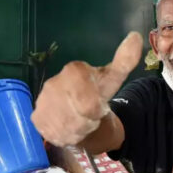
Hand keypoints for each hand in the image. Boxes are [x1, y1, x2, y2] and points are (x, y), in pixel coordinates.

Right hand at [31, 32, 142, 146]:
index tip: (98, 106)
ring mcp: (43, 101)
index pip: (89, 102)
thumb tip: (136, 36)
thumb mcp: (112, 78)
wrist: (76, 112)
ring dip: (79, 129)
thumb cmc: (96, 94)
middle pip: (80, 116)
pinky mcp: (36, 118)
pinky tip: (68, 128)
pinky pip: (56, 133)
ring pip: (69, 127)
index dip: (96, 109)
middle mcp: (53, 84)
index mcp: (74, 71)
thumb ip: (125, 61)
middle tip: (90, 116)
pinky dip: (66, 136)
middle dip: (89, 120)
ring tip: (81, 122)